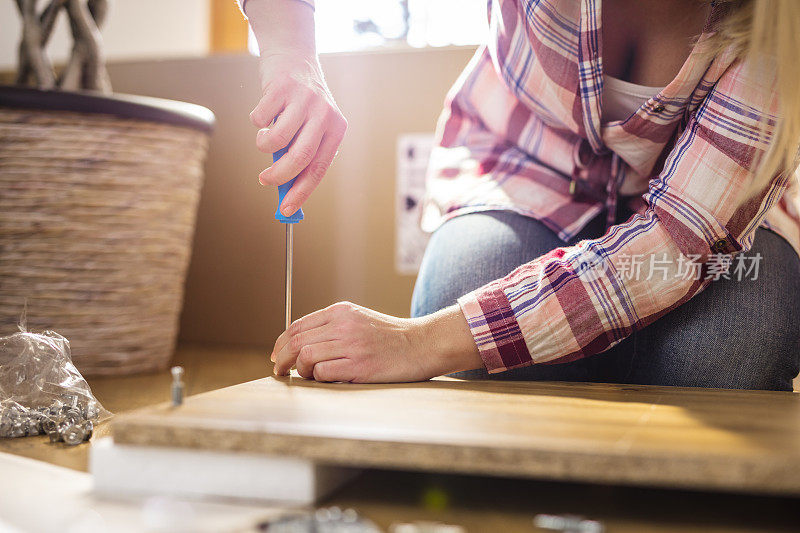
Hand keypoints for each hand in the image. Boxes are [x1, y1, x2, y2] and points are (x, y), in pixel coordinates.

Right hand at [250, 52, 346, 215]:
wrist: (293, 58)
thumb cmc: (301, 104)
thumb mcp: (311, 129)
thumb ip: (302, 157)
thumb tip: (286, 193)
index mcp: (336, 130)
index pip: (319, 168)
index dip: (301, 192)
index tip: (286, 209)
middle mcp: (324, 114)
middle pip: (299, 157)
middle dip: (279, 176)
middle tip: (265, 180)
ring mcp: (304, 99)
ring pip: (276, 139)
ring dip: (263, 145)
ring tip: (264, 137)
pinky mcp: (282, 86)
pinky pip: (259, 118)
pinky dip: (256, 122)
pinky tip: (265, 112)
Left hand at [270, 302, 482, 382]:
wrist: (422, 345)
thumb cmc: (391, 337)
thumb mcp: (360, 320)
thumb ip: (333, 327)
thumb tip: (300, 343)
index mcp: (341, 312)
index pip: (297, 326)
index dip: (281, 343)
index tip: (277, 355)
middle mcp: (343, 325)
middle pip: (296, 341)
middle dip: (282, 359)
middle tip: (280, 371)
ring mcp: (351, 345)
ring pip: (305, 357)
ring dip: (300, 370)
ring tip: (306, 376)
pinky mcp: (359, 366)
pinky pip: (322, 373)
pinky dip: (318, 378)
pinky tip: (325, 379)